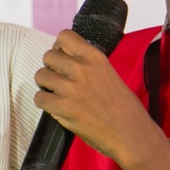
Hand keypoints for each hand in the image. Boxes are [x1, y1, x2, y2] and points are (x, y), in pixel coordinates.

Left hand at [34, 29, 153, 162]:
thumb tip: (67, 61)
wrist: (130, 133)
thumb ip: (88, 65)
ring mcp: (70, 88)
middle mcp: (81, 69)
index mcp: (94, 57)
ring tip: (56, 93)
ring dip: (45, 85)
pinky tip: (55, 106)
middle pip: (48, 56)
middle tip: (59, 79)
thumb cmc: (124, 108)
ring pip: (40, 76)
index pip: (65, 36)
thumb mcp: (109, 74)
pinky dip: (44, 102)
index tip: (62, 57)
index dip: (59, 47)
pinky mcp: (63, 108)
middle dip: (51, 67)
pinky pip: (39, 98)